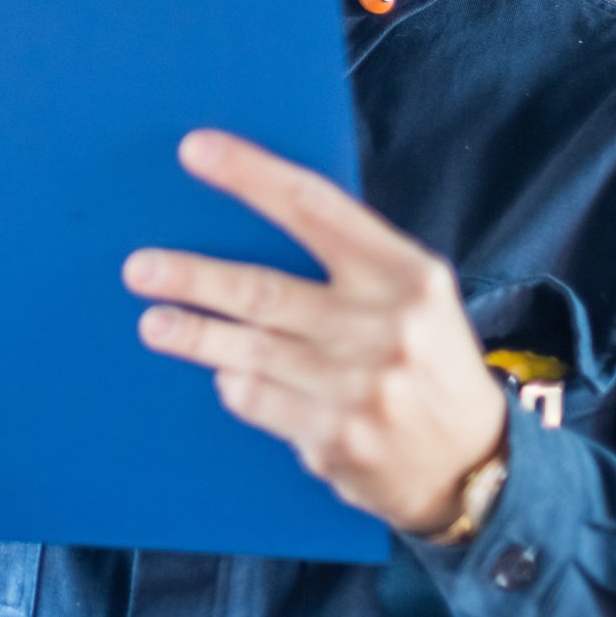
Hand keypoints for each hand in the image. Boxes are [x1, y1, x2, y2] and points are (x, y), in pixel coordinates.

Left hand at [122, 129, 508, 535]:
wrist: (475, 467)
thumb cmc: (428, 359)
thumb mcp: (415, 294)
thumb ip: (349, 258)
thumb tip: (251, 213)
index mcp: (407, 274)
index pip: (314, 207)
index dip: (250, 175)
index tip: (195, 150)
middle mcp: (384, 327)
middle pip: (264, 291)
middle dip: (193, 278)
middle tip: (140, 269)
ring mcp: (359, 389)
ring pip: (249, 351)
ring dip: (192, 335)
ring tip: (154, 323)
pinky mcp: (336, 440)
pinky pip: (258, 400)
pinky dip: (235, 384)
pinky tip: (225, 374)